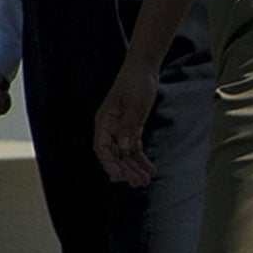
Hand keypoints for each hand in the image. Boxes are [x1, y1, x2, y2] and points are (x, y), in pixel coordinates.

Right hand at [93, 60, 160, 187]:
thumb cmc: (136, 83)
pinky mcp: (131, 128)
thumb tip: (122, 148)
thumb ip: (128, 126)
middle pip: (114, 154)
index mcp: (104, 121)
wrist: (144, 69)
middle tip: (139, 183)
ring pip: (125, 154)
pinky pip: (134, 148)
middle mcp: (110, 128)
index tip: (118, 176)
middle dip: (126, 170)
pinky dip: (141, 159)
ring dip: (134, 168)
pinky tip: (151, 169)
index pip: (102, 147)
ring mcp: (120, 129)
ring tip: (146, 180)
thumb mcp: (134, 104)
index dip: (109, 163)